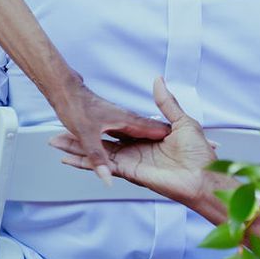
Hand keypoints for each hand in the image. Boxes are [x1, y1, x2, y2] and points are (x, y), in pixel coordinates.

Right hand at [50, 77, 217, 210]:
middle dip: (77, 139)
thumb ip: (166, 102)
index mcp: (147, 139)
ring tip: (55, 143)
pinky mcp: (130, 172)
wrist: (204, 178)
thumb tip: (158, 80)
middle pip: (100, 143)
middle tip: (58, 130)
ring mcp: (130, 162)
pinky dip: (85, 163)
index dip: (99, 122)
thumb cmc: (199, 154)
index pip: (117, 128)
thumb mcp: (183, 122)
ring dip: (74, 149)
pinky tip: (70, 159)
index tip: (81, 112)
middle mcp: (135, 150)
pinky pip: (103, 166)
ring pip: (96, 153)